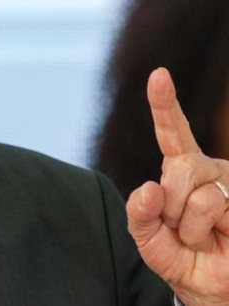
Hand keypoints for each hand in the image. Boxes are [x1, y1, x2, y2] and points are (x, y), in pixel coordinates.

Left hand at [127, 68, 228, 305]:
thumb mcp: (147, 238)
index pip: (172, 132)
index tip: (159, 74)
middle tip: (181, 229)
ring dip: (191, 226)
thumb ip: (139, 213)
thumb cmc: (181, 258)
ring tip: (202, 238)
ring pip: (200, 195)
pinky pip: (217, 207)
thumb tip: (148, 189)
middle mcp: (209, 170)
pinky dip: (207, 232)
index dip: (165, 103)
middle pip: (179, 168)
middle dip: (172, 207)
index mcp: (181, 170)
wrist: (211, 289)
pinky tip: (222, 239)